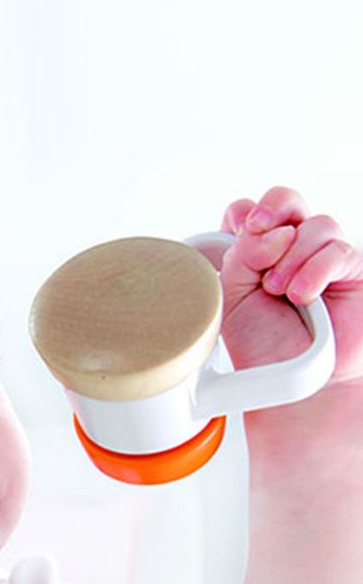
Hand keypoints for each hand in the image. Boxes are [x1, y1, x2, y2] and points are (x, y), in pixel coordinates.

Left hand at [214, 186, 362, 384]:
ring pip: (315, 225)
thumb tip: (269, 232)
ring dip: (291, 257)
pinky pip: (337, 250)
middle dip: (272, 209)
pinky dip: (315, 269)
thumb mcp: (233, 299)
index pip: (249, 213)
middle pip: (286, 201)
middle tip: (257, 230)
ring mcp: (322, 257)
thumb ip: (239, 259)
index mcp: (254, 253)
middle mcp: (289, 250)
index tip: (237, 232)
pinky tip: (302, 295)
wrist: (293, 382)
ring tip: (278, 291)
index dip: (244, 215)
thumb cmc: (263, 346)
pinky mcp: (352, 270)